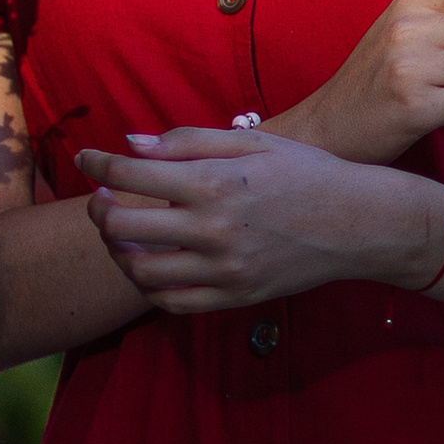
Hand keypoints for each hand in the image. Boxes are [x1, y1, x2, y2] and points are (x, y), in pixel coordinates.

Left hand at [75, 127, 443, 311]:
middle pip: (121, 227)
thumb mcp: (251, 142)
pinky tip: (150, 265)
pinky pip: (172, 302)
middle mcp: (212, 229)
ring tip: (122, 234)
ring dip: (118, 251)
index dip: (95, 164)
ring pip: (139, 270)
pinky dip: (148, 286)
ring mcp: (223, 269)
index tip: (86, 160)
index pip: (129, 175)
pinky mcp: (234, 297)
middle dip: (98, 210)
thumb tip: (130, 145)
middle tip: (100, 200)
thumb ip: (187, 141)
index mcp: (213, 182)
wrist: (358, 224)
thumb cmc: (304, 172)